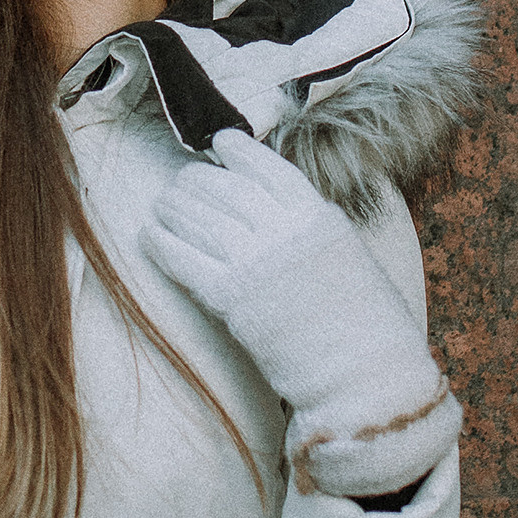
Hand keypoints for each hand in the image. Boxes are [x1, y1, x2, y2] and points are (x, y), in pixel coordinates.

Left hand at [141, 132, 459, 498]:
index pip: (267, 167)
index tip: (220, 143)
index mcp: (318, 215)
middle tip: (183, 183)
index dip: (237, 150)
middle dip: (197, 181)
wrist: (366, 375)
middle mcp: (284, 231)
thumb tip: (274, 207)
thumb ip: (311, 226)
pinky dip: (162, 244)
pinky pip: (184, 261)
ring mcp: (256, 263)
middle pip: (224, 188)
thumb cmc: (368, 322)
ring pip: (198, 218)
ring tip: (163, 206)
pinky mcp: (231, 300)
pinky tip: (149, 237)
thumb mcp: (349, 253)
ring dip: (173, 208)